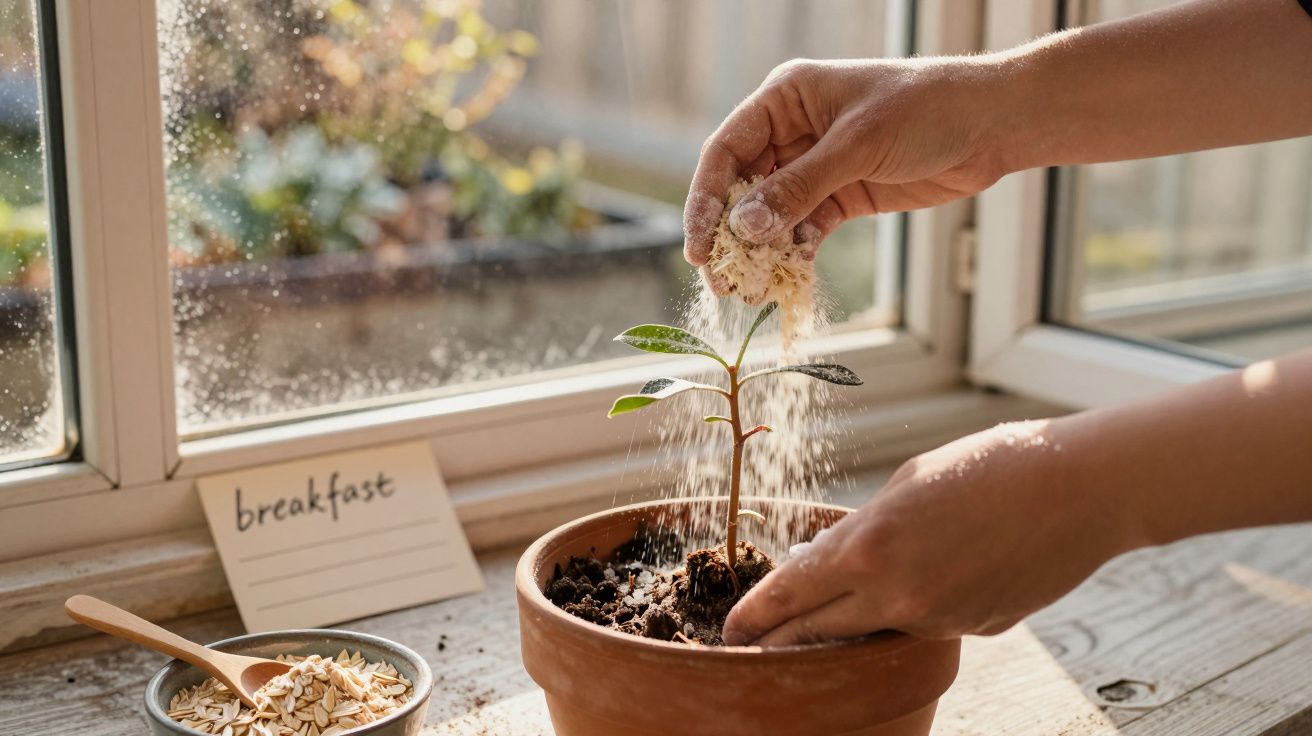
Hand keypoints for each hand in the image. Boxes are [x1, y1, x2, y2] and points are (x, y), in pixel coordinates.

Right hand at [683, 57, 1010, 288]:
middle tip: (720, 282)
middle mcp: (793, 131)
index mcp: (786, 99)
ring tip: (747, 292)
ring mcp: (816, 166)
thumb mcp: (856, 145)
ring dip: (759, 253)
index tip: (700, 246)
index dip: (707, 199)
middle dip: (730, 235)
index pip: (727, 150)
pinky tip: (786, 279)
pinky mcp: (841, 196)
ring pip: (770, 215)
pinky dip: (793, 254)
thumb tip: (743, 226)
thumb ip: (798, 187)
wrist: (991, 125)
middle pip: (742, 187)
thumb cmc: (926, 109)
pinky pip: (803, 230)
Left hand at [721, 420, 1143, 645]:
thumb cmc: (988, 466)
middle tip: (754, 643)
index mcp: (869, 549)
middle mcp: (897, 597)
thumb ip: (857, 532)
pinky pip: (926, 624)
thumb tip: (821, 560)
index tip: (732, 631)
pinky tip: (948, 568)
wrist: (1079, 489)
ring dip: (857, 614)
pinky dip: (919, 605)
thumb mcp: (904, 486)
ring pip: (876, 628)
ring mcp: (937, 622)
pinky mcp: (973, 632)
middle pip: (817, 634)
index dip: (755, 618)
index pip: (791, 597)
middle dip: (781, 640)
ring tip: (867, 579)